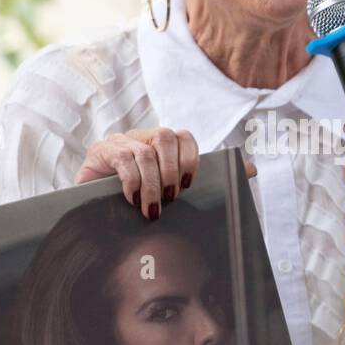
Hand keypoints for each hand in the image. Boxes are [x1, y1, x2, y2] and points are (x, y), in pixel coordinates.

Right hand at [75, 128, 255, 218]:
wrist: (92, 207)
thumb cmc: (136, 200)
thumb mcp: (170, 190)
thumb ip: (208, 179)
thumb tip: (252, 169)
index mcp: (161, 144)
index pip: (184, 136)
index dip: (190, 159)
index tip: (189, 186)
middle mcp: (141, 137)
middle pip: (165, 137)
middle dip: (172, 170)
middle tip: (171, 198)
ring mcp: (120, 142)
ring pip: (144, 151)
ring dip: (152, 182)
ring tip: (152, 208)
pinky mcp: (101, 152)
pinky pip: (122, 159)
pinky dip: (132, 181)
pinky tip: (132, 199)